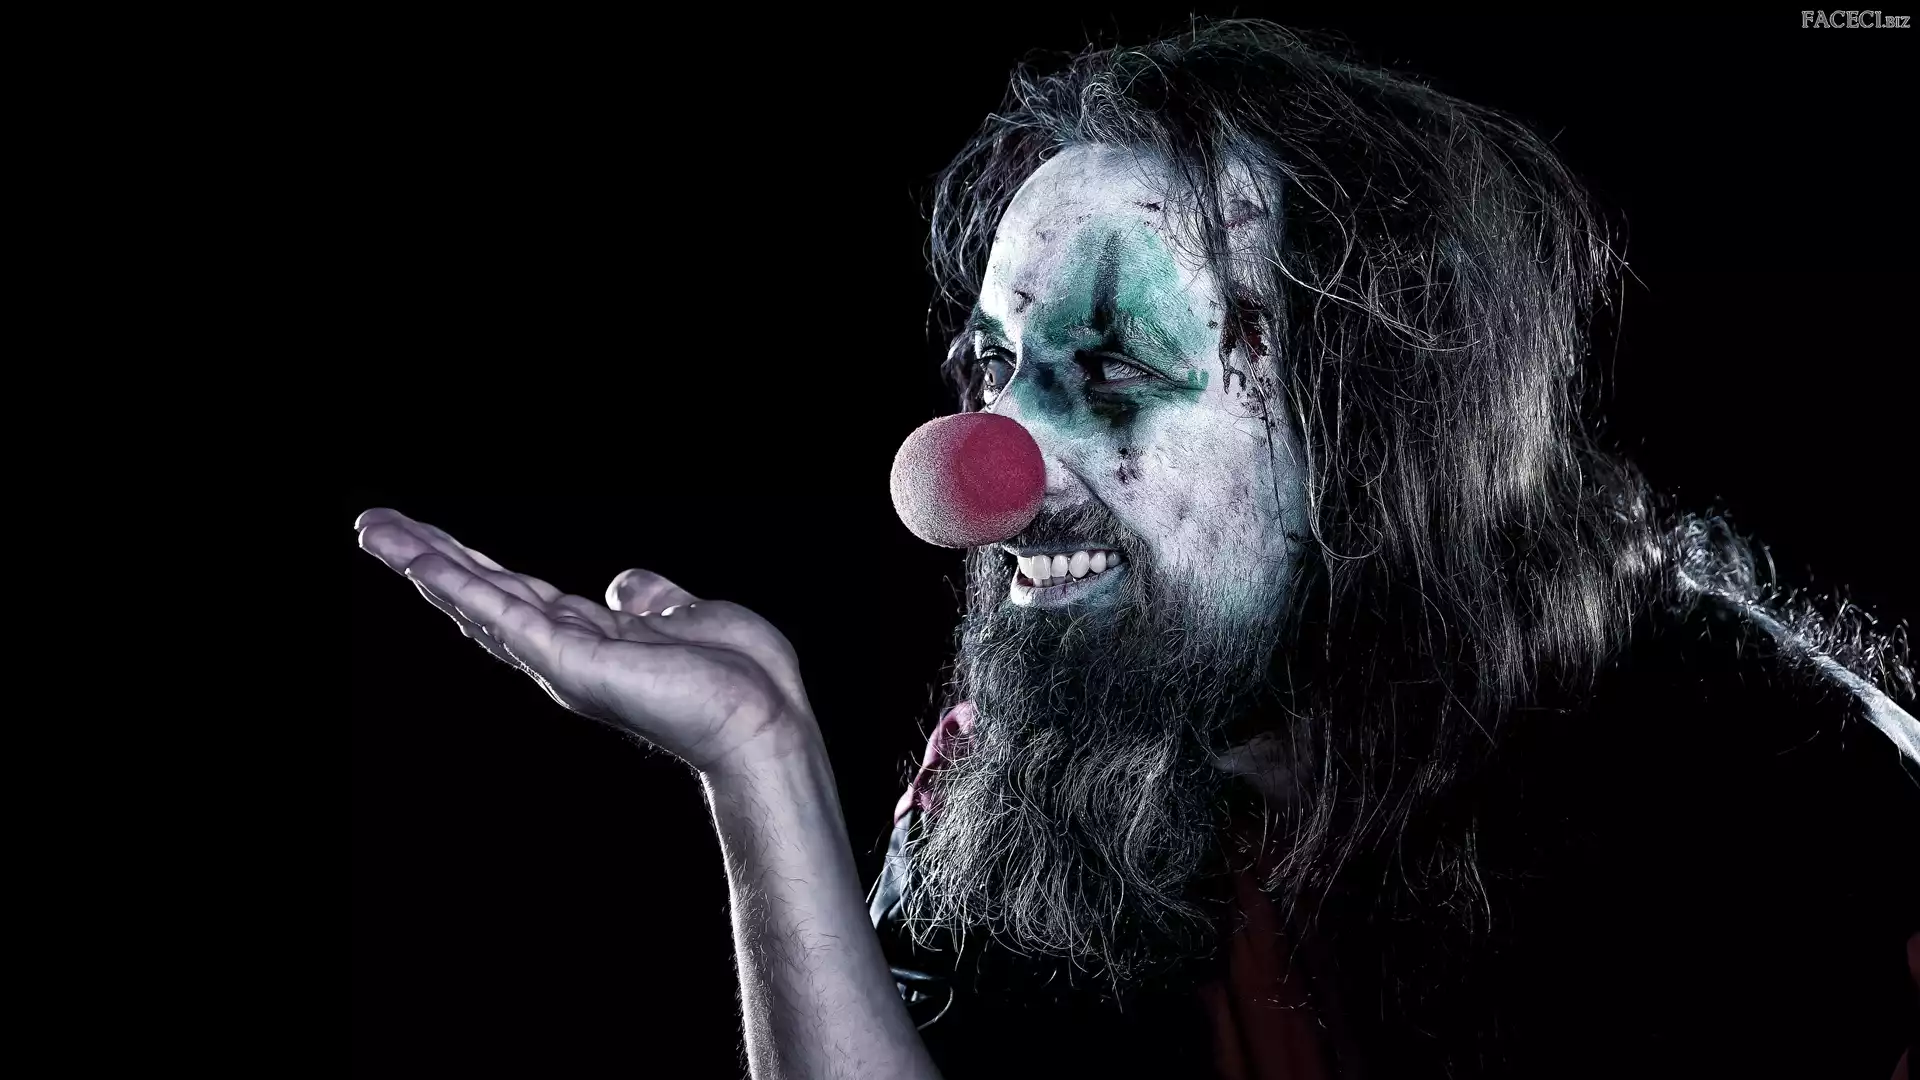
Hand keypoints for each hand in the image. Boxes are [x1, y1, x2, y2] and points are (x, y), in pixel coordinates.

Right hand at [355, 508, 818, 774]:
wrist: (767, 721)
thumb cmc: (741, 681)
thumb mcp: (688, 618)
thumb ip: (652, 600)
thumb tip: (625, 581)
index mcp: (590, 638)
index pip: (515, 592)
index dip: (469, 564)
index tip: (422, 537)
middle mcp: (564, 651)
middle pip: (482, 592)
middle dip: (426, 558)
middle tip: (369, 526)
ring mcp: (562, 658)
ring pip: (480, 599)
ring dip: (425, 564)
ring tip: (373, 531)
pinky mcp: (570, 662)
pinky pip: (504, 617)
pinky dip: (462, 588)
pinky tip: (423, 564)